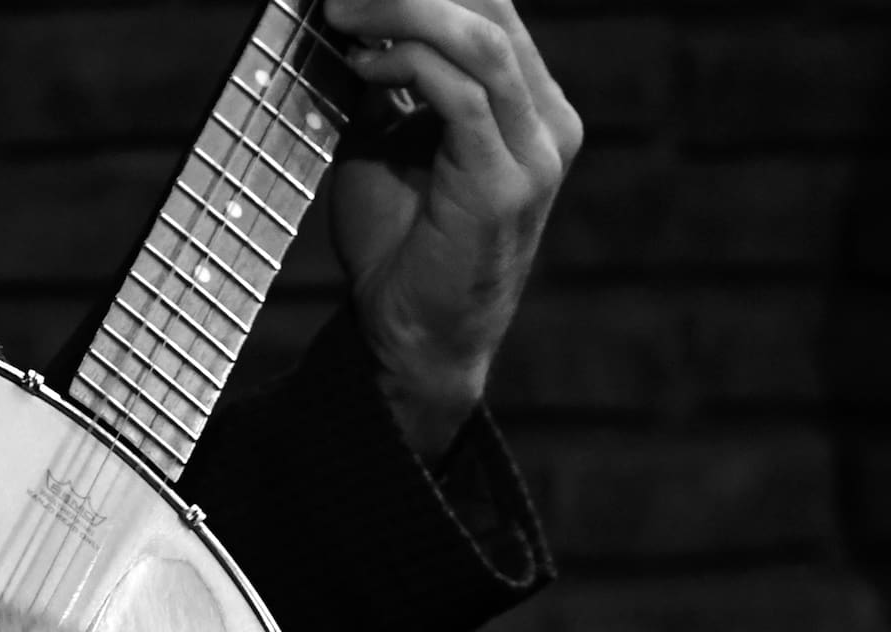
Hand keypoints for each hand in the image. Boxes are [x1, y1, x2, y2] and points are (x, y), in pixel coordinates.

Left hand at [323, 0, 583, 458]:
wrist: (412, 338)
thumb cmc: (397, 246)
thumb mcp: (386, 144)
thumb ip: (385, 83)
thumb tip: (351, 18)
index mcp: (530, 107)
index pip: (490, 11)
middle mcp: (547, 122)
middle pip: (492, 10)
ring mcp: (535, 153)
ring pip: (481, 40)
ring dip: (402, 14)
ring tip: (343, 15)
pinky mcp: (505, 183)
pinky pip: (461, 94)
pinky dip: (407, 65)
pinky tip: (363, 67)